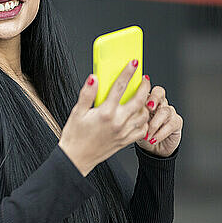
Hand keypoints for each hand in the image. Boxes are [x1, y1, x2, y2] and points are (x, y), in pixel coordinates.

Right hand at [59, 60, 149, 175]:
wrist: (77, 158)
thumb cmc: (75, 136)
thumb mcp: (77, 112)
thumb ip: (87, 94)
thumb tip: (93, 79)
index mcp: (105, 113)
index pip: (120, 87)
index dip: (128, 73)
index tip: (133, 64)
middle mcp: (117, 122)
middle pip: (138, 100)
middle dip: (144, 87)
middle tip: (145, 79)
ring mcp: (123, 132)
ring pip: (143, 115)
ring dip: (146, 104)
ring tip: (143, 97)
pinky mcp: (125, 141)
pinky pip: (142, 130)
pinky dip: (144, 121)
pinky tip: (139, 116)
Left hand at [136, 86, 182, 156]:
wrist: (151, 148)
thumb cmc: (140, 133)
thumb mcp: (131, 122)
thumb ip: (129, 113)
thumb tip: (120, 107)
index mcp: (146, 100)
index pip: (147, 88)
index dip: (145, 91)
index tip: (141, 99)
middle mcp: (159, 103)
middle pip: (160, 92)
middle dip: (154, 99)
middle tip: (149, 108)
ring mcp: (169, 111)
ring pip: (165, 111)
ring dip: (154, 124)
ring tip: (147, 134)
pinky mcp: (176, 122)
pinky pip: (171, 124)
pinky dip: (160, 133)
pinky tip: (153, 139)